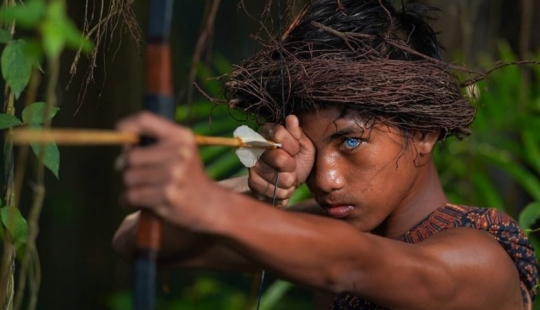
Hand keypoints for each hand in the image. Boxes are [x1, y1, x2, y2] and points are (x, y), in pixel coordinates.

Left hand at [116, 112, 215, 228]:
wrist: (209, 204)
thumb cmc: (187, 175)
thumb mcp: (180, 150)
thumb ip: (154, 141)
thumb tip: (122, 146)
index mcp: (182, 137)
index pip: (145, 120)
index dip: (127, 125)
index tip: (120, 132)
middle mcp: (180, 153)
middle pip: (130, 156)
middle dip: (127, 166)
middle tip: (139, 173)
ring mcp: (174, 175)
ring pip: (128, 177)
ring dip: (130, 185)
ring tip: (146, 188)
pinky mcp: (167, 196)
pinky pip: (131, 195)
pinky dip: (129, 199)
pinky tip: (143, 199)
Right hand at [248, 115, 314, 206]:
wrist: (294, 181)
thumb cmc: (300, 159)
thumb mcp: (305, 145)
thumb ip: (297, 133)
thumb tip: (291, 118)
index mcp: (268, 132)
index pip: (278, 133)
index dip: (291, 145)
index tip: (296, 151)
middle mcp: (256, 147)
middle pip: (277, 157)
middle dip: (291, 167)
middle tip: (293, 169)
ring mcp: (252, 165)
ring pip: (273, 176)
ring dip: (288, 182)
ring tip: (290, 180)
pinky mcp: (252, 182)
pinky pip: (267, 189)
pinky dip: (281, 193)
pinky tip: (284, 189)